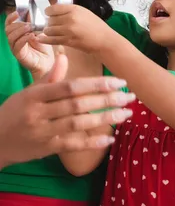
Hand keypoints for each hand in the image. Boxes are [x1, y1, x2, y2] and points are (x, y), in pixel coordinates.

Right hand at [0, 54, 133, 168]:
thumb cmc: (14, 113)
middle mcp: (39, 113)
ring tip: (126, 114)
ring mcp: (43, 132)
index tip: (118, 81)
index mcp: (35, 95)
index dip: (96, 84)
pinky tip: (110, 138)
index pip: (70, 86)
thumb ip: (49, 77)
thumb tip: (64, 56)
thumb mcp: (27, 93)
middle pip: (78, 104)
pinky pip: (73, 145)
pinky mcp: (47, 148)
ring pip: (79, 124)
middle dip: (107, 100)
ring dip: (105, 119)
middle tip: (130, 97)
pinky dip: (92, 142)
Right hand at [5, 11, 54, 77]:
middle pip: (8, 29)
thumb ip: (34, 24)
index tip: (17, 12)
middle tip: (29, 23)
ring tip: (29, 28)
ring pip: (11, 37)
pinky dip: (23, 39)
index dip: (11, 18)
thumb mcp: (39, 33)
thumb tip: (30, 12)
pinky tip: (31, 36)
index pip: (9, 24)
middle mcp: (14, 41)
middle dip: (17, 24)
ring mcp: (15, 48)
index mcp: (17, 34)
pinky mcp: (19, 54)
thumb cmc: (43, 48)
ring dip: (20, 30)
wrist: (48, 62)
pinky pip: (17, 45)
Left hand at [39, 4, 109, 53]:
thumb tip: (54, 9)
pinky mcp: (68, 41)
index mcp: (74, 9)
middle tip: (52, 25)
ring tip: (51, 32)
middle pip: (50, 20)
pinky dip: (45, 39)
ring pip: (49, 30)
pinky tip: (41, 38)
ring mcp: (69, 30)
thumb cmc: (96, 26)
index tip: (48, 14)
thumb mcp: (83, 12)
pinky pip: (52, 40)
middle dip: (49, 23)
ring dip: (48, 31)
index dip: (48, 12)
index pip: (53, 8)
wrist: (104, 40)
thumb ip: (69, 10)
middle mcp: (70, 18)